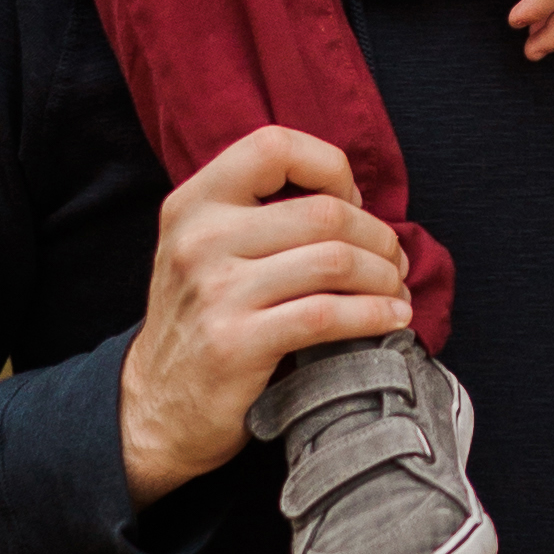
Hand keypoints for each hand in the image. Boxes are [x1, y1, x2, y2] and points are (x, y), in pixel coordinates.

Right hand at [119, 128, 412, 499]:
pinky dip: (375, 314)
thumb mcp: (205, 249)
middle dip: (377, 236)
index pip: (274, 146)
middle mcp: (200, 238)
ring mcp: (216, 291)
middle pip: (323, 212)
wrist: (157, 407)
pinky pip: (328, 314)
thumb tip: (352, 198)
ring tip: (397, 290)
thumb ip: (258, 214)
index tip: (351, 202)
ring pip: (334, 261)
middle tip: (395, 260)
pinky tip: (393, 319)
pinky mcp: (236, 343)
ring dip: (384, 276)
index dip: (329, 167)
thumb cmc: (201, 321)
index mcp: (194, 203)